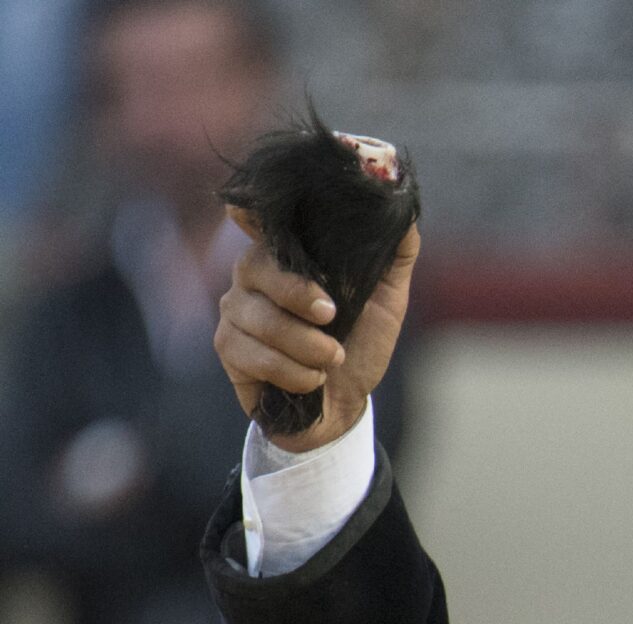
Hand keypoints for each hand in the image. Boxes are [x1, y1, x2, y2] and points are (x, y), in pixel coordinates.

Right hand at [213, 207, 420, 452]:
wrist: (345, 403)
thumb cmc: (360, 343)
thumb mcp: (386, 300)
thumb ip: (393, 257)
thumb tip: (404, 216)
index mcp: (286, 255)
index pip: (260, 222)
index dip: (250, 215)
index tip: (243, 212)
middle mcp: (252, 274)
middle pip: (257, 268)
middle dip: (300, 296)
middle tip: (332, 317)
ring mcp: (235, 309)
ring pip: (264, 320)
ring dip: (309, 348)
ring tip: (333, 358)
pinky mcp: (228, 346)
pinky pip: (257, 356)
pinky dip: (295, 374)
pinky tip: (312, 380)